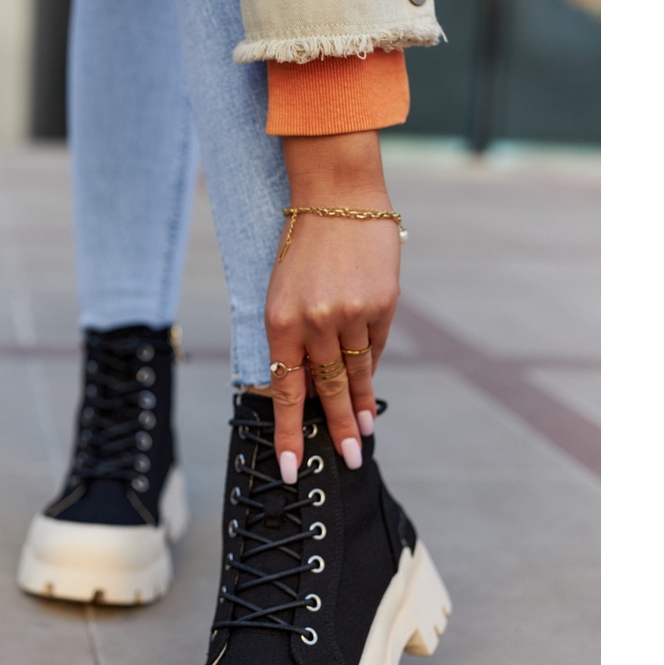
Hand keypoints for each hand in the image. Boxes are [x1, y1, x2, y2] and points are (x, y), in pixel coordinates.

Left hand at [264, 130, 400, 481]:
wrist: (336, 196)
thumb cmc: (302, 248)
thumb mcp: (282, 293)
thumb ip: (295, 339)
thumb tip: (312, 384)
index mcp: (280, 321)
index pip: (287, 391)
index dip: (289, 432)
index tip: (291, 468)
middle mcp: (315, 321)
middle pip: (329, 389)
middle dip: (338, 429)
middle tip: (349, 460)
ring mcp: (352, 313)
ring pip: (357, 372)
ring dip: (361, 406)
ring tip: (364, 434)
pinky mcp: (382, 303)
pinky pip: (376, 345)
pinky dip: (371, 365)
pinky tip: (370, 385)